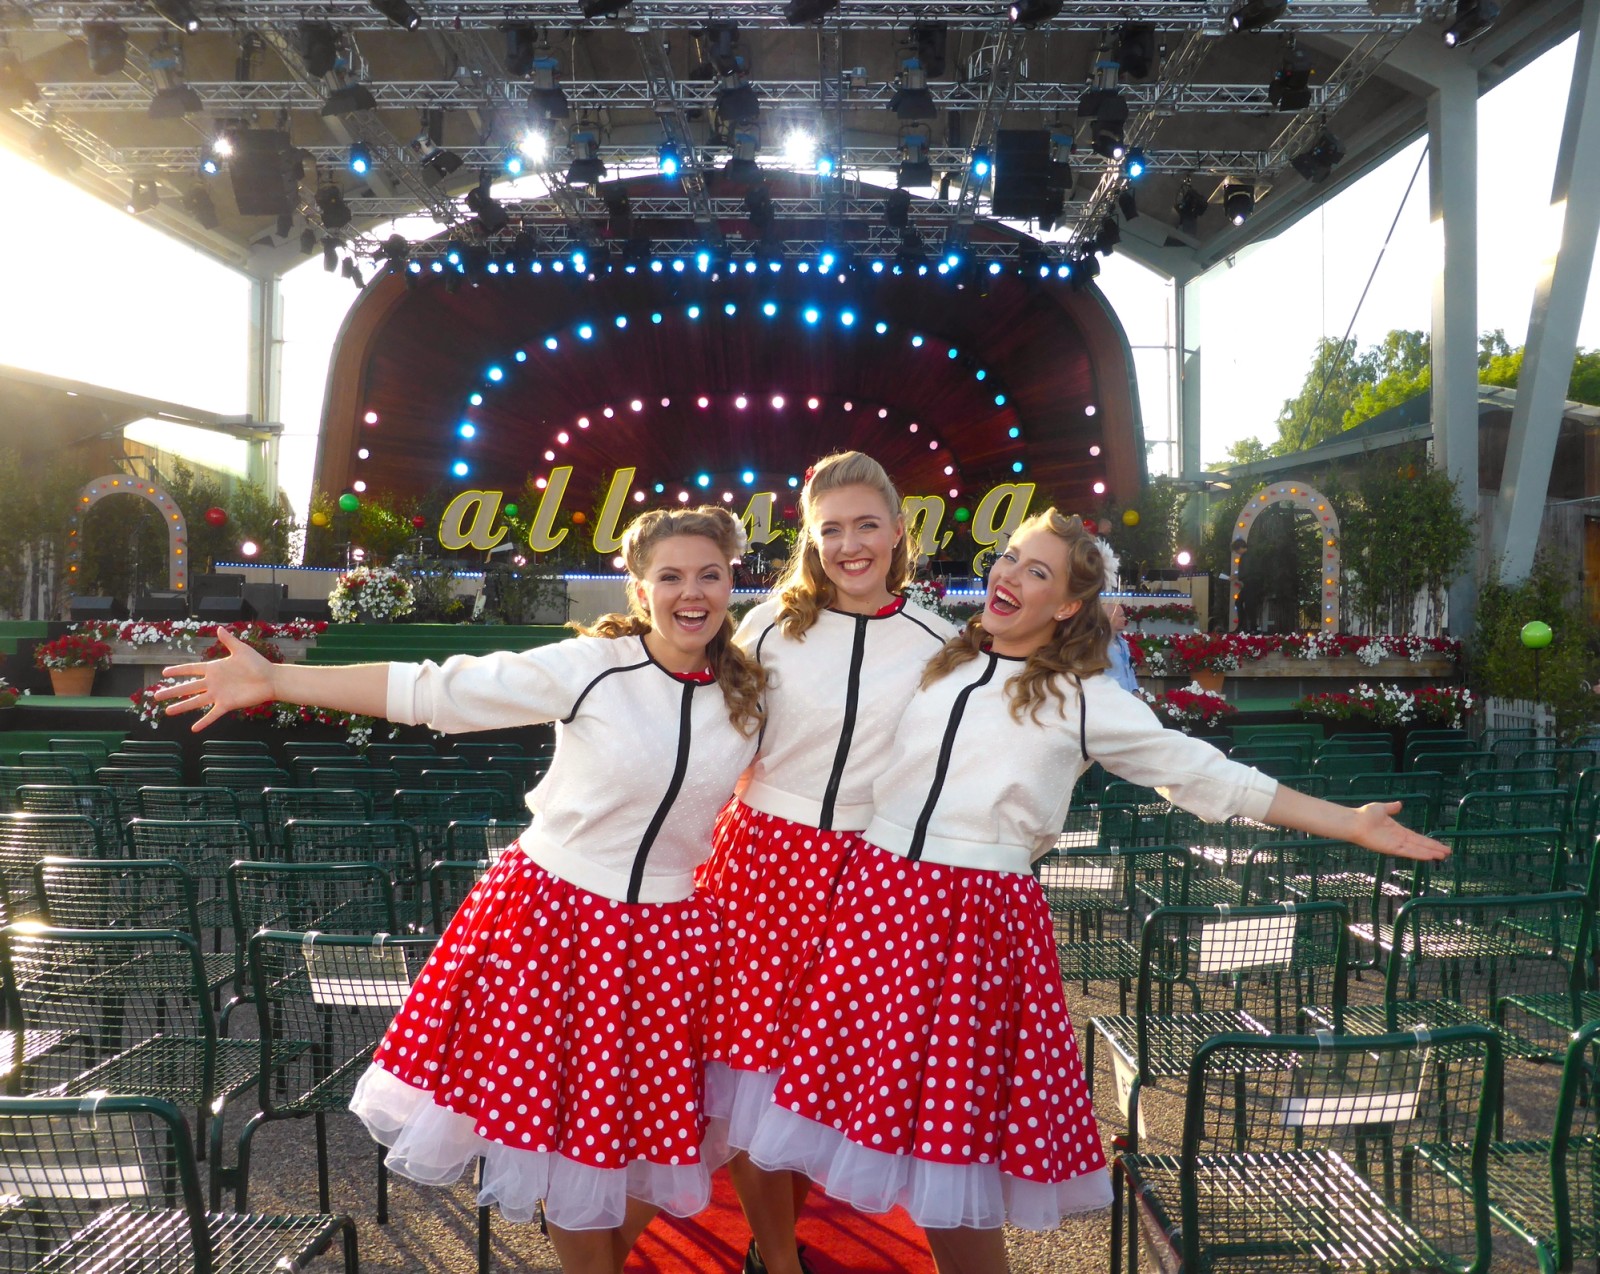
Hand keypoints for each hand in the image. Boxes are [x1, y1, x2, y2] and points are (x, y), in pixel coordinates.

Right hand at [151, 628, 276, 731]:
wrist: (270, 679)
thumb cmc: (257, 663)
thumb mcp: (241, 650)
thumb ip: (228, 640)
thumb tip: (218, 628)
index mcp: (214, 669)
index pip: (191, 669)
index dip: (178, 670)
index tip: (164, 672)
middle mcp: (213, 682)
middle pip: (188, 687)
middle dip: (172, 691)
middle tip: (156, 695)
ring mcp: (218, 694)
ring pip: (195, 701)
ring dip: (182, 706)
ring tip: (167, 711)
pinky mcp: (227, 704)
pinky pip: (213, 714)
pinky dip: (204, 721)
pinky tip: (193, 728)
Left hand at [1347, 801, 1449, 861]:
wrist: (1355, 821)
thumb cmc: (1365, 815)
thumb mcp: (1382, 808)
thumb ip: (1391, 807)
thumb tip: (1399, 804)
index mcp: (1398, 831)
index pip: (1418, 838)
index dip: (1429, 842)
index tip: (1440, 845)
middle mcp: (1399, 839)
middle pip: (1420, 845)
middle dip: (1434, 849)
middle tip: (1448, 853)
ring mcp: (1396, 844)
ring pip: (1417, 849)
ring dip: (1430, 853)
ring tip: (1443, 857)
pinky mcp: (1391, 848)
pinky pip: (1408, 852)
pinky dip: (1419, 854)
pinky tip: (1429, 857)